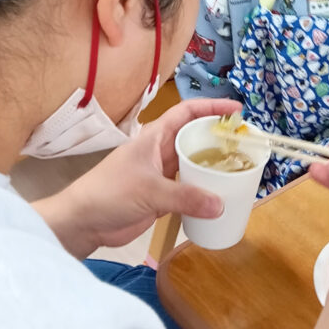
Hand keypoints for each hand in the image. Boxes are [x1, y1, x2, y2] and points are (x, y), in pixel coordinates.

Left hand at [34, 97, 241, 257]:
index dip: (212, 107)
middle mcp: (161, 151)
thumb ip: (185, 197)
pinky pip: (189, 187)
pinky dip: (205, 190)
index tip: (237, 109)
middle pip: (195, 137)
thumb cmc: (109, 193)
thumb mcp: (149, 191)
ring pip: (194, 163)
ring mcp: (161, 174)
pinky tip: (221, 196)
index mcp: (155, 136)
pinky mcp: (161, 196)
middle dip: (219, 138)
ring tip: (239, 169)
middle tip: (245, 144)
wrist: (83, 221)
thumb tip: (221, 204)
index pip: (188, 112)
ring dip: (213, 165)